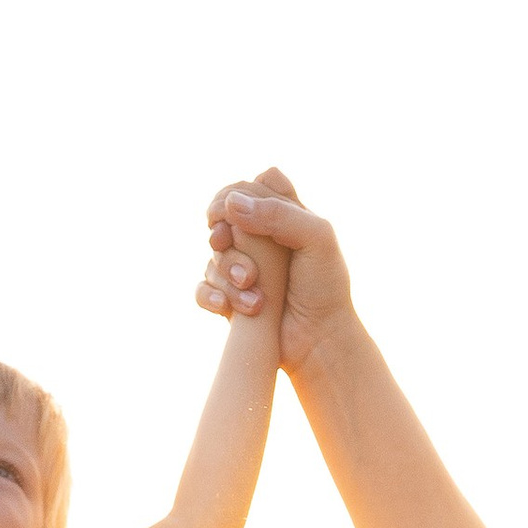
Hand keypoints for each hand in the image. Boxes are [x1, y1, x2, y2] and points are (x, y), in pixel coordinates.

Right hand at [196, 172, 352, 375]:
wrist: (319, 340)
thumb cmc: (324, 286)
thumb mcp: (316, 238)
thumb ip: (278, 213)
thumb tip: (230, 205)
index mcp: (283, 214)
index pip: (250, 187)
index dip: (239, 194)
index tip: (235, 211)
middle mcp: (259, 239)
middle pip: (224, 217)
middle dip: (224, 232)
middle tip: (228, 244)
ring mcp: (243, 268)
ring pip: (214, 255)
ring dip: (228, 271)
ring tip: (255, 291)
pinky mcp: (231, 299)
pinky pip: (202, 289)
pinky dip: (210, 295)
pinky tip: (226, 307)